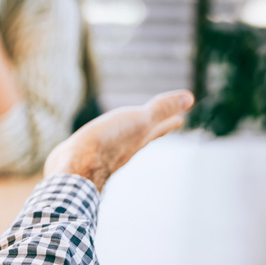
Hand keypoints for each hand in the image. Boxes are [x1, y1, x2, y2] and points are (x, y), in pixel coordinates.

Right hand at [43, 90, 194, 190]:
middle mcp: (124, 148)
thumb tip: (190, 97)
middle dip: (155, 129)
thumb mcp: (140, 121)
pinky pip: (98, 146)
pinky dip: (101, 141)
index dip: (169, 121)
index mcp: (139, 139)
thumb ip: (161, 110)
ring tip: (129, 133)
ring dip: (128, 136)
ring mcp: (104, 153)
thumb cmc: (109, 143)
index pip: (159, 128)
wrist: (76, 167)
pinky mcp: (84, 155)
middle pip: (144, 136)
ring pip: (122, 142)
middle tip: (167, 123)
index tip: (180, 119)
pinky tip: (91, 144)